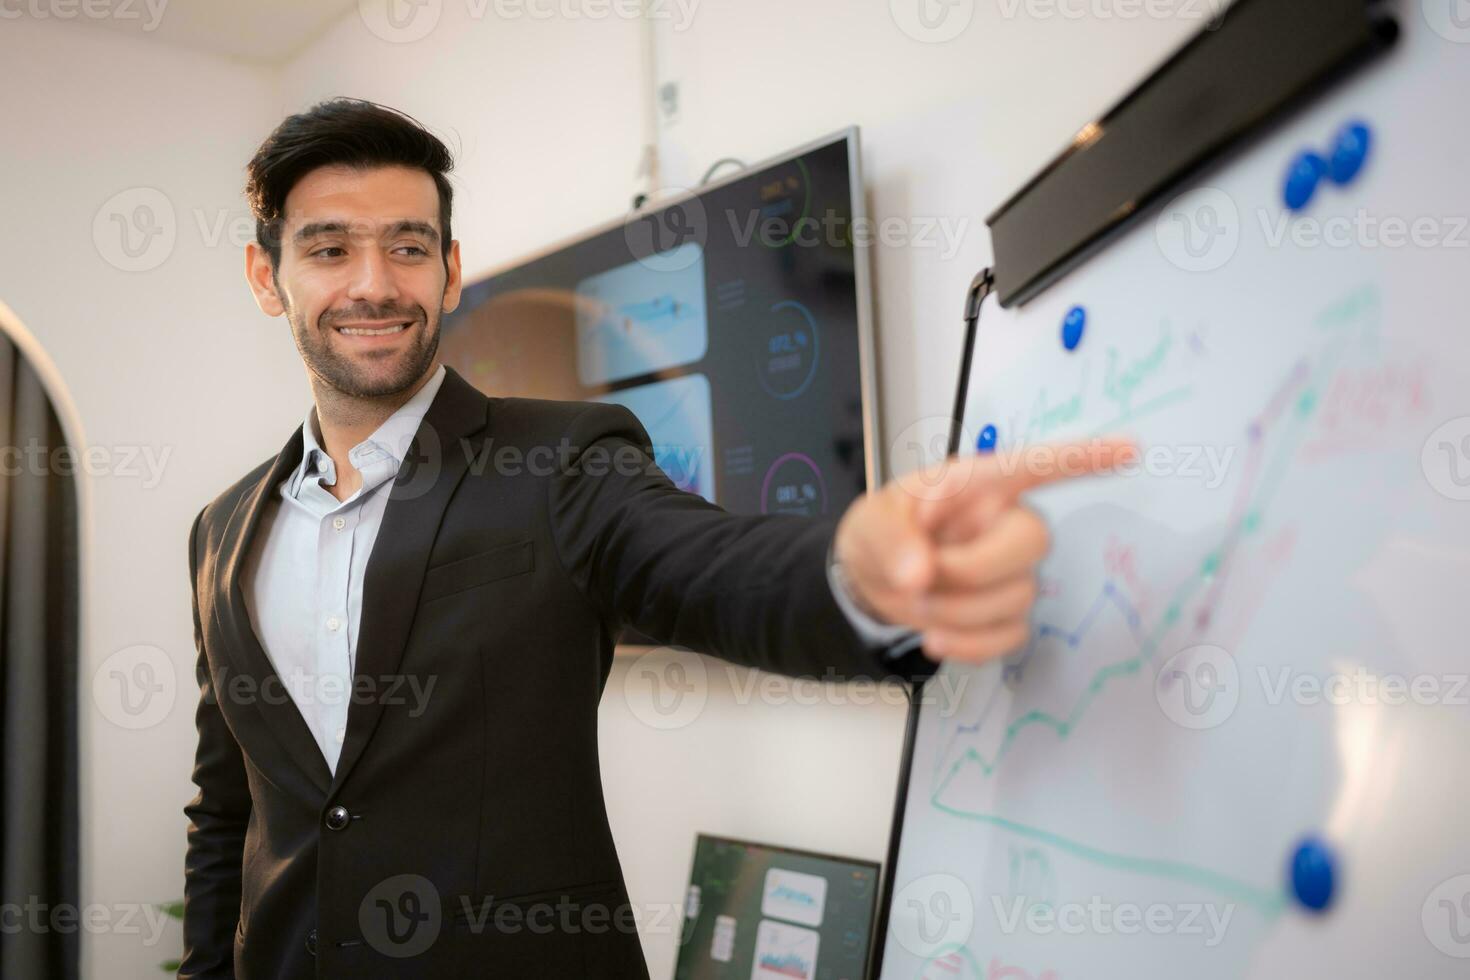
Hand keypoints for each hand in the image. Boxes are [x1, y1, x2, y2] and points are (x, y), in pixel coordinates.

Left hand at [833, 439, 1137, 662]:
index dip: (1084, 457)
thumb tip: (918, 574)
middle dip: (973, 569)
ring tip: (916, 602)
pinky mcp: (1006, 616)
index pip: (1037, 465)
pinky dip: (969, 646)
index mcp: (978, 485)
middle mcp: (1005, 524)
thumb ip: (891, 540)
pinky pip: (1010, 637)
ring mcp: (1011, 573)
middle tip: (921, 578)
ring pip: (1018, 597)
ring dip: (958, 611)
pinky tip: (934, 638)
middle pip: (1034, 540)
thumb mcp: (871, 523)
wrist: (871, 581)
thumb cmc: (884, 533)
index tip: (1131, 448)